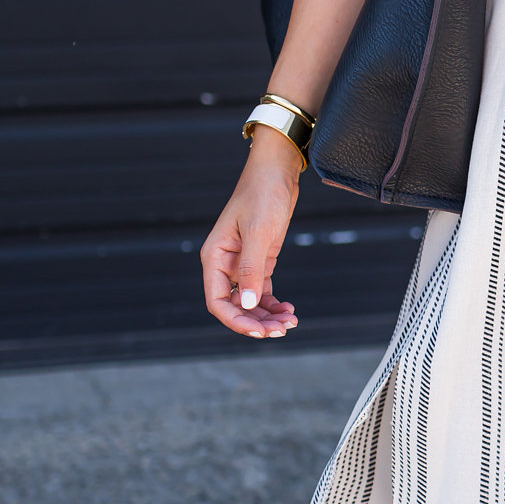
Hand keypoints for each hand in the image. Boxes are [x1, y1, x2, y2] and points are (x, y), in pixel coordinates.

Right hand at [201, 128, 301, 338]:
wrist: (278, 172)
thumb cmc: (263, 195)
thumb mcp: (259, 232)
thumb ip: (250, 269)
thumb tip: (245, 305)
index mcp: (214, 257)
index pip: (217, 301)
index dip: (236, 321)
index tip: (259, 332)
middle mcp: (224, 264)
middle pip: (235, 306)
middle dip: (256, 322)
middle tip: (282, 329)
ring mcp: (242, 264)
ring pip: (249, 302)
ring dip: (267, 316)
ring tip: (290, 321)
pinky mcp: (260, 261)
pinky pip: (262, 292)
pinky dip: (274, 304)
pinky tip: (288, 309)